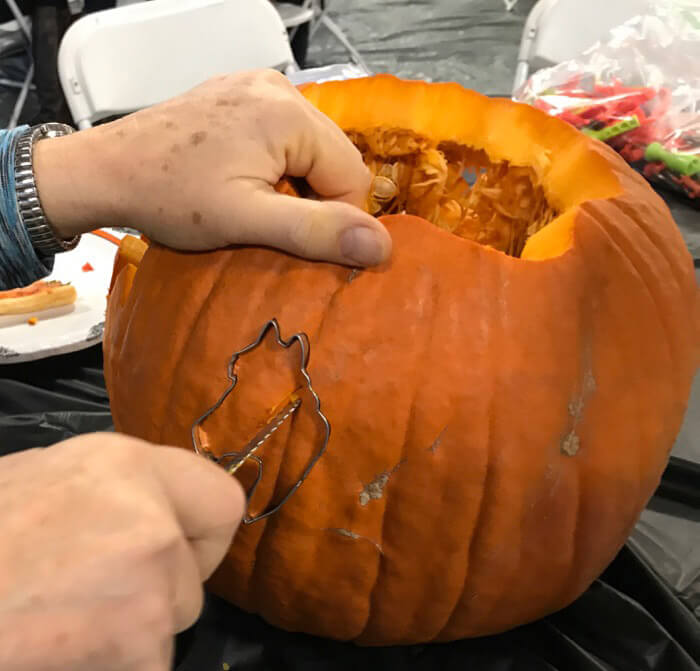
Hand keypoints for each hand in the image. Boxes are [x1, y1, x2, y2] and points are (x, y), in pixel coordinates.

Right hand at [0, 433, 244, 670]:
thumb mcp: (43, 481)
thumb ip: (112, 494)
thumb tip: (152, 513)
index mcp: (129, 465)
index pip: (223, 503)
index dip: (201, 536)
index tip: (175, 552)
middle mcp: (153, 523)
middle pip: (191, 582)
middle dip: (153, 598)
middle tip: (88, 599)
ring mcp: (149, 593)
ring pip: (163, 632)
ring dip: (121, 640)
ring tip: (52, 625)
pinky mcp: (137, 652)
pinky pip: (140, 668)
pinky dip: (106, 667)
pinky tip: (52, 653)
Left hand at [33, 69, 391, 266]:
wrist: (105, 170)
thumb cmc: (170, 197)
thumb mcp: (247, 220)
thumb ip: (316, 231)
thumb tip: (382, 247)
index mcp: (290, 112)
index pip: (354, 176)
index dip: (335, 220)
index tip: (295, 241)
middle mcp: (280, 87)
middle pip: (334, 159)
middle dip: (314, 200)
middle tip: (271, 225)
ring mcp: (257, 86)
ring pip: (312, 151)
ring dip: (296, 186)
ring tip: (256, 205)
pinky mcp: (240, 96)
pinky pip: (285, 138)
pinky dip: (278, 168)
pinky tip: (245, 183)